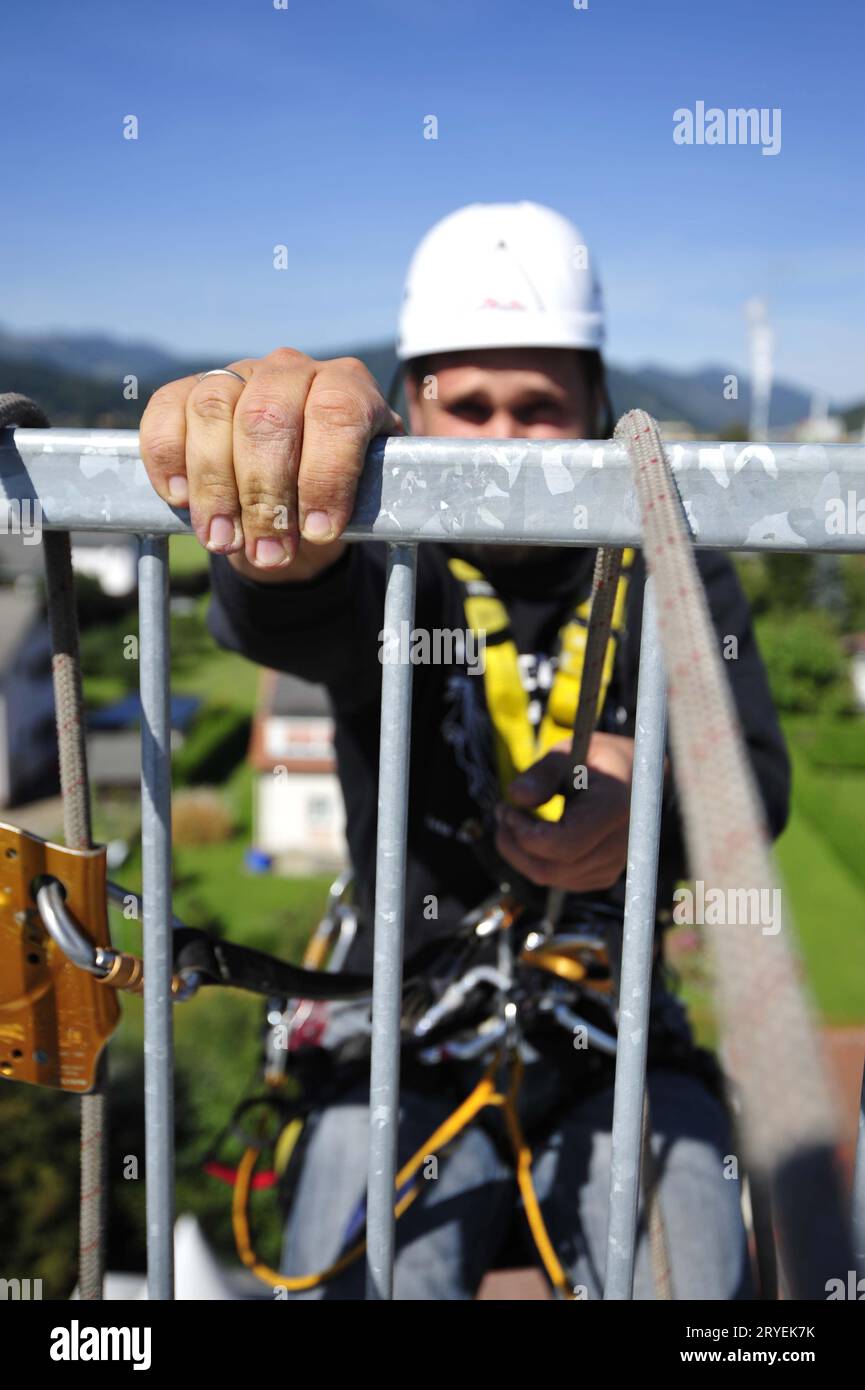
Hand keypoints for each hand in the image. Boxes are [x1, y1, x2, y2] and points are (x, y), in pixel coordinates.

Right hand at [139, 348, 402, 579]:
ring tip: (222, 542)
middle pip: (267, 417)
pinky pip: (166, 411)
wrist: (292, 492)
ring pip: (213, 411)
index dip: (326, 475)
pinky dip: (167, 459)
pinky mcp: (188, 390)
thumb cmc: (331, 497)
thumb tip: (319, 529)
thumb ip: (354, 507)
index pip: (337, 413)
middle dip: (264, 497)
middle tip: (268, 553)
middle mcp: (290, 370)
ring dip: (214, 488)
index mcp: (346, 386)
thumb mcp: (358, 503)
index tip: (318, 532)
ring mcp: (236, 374)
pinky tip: (179, 500)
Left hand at [494, 732, 634, 892]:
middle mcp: (620, 844)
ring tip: (514, 820)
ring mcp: (614, 865)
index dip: (524, 833)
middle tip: (502, 814)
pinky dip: (539, 862)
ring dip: (522, 855)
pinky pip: (561, 880)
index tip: (507, 809)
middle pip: (550, 869)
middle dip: (515, 846)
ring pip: (551, 879)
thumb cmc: (596, 762)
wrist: (632, 779)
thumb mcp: (568, 754)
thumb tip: (516, 797)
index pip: (563, 844)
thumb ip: (542, 774)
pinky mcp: (604, 875)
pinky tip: (536, 836)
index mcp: (614, 808)